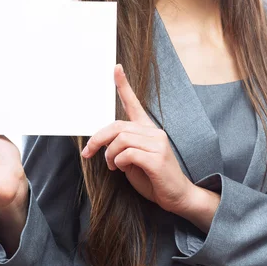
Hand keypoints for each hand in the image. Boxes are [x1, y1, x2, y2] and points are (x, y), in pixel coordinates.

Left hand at [81, 64, 193, 214]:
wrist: (178, 196)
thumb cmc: (154, 179)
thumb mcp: (134, 161)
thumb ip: (123, 148)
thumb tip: (107, 145)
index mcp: (149, 130)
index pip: (134, 103)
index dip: (124, 85)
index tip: (116, 68)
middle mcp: (154, 132)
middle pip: (117, 126)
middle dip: (98, 139)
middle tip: (88, 153)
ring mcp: (157, 144)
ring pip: (120, 140)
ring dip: (109, 155)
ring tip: (113, 166)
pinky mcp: (157, 158)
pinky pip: (127, 154)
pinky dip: (118, 162)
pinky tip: (122, 169)